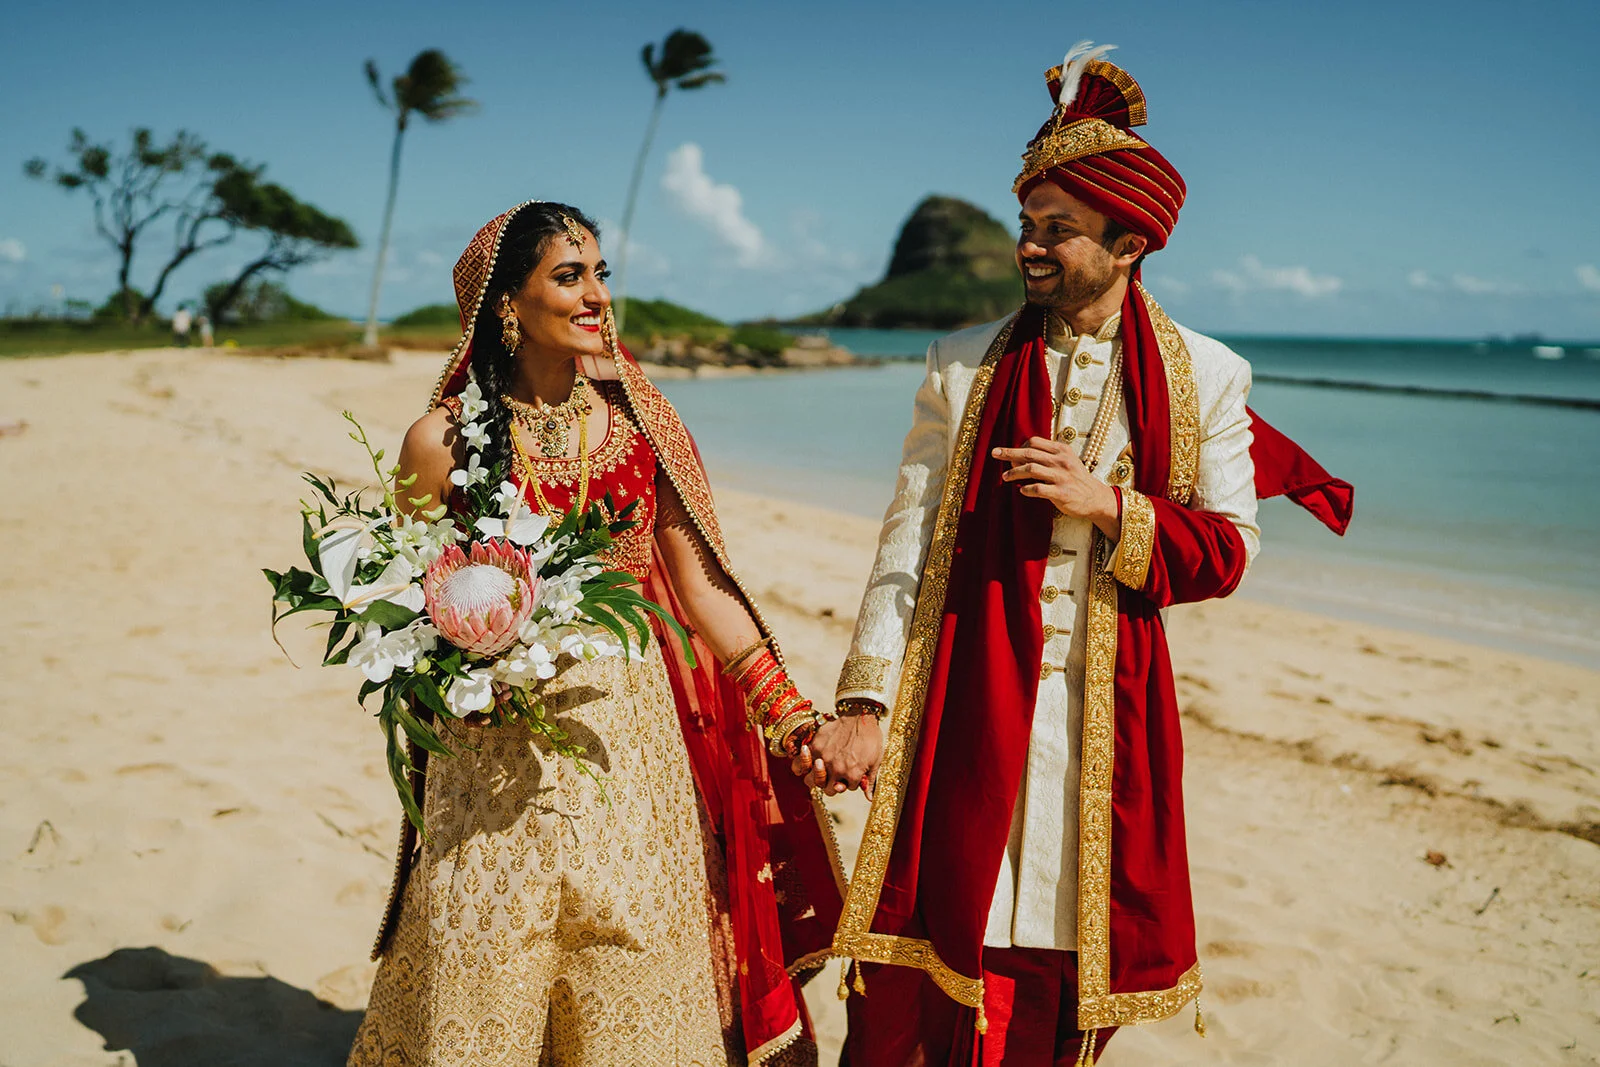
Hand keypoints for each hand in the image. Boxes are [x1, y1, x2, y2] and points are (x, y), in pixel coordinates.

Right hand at [791, 716, 882, 797]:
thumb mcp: (876, 761)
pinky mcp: (815, 746)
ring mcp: (823, 758)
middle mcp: (836, 769)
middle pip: (827, 790)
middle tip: (836, 776)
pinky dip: (803, 763)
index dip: (850, 781)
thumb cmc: (871, 738)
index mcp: (852, 775)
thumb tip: (870, 798)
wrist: (860, 716)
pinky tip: (809, 760)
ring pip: (811, 781)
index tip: (853, 773)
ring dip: (816, 778)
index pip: (847, 788)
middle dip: (833, 784)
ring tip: (821, 771)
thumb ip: (870, 781)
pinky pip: (801, 762)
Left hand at [993, 436, 1119, 536]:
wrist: (1095, 498)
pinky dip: (1027, 489)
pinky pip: (1038, 489)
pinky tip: (1022, 491)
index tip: (1010, 454)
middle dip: (1009, 453)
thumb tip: (1018, 456)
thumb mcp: (1066, 461)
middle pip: (1029, 453)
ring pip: (1031, 469)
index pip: (1034, 441)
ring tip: (1005, 476)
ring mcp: (1062, 476)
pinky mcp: (1061, 493)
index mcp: (1061, 450)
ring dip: (1014, 472)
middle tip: (994, 453)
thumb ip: (1047, 456)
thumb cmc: (1076, 479)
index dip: (1019, 446)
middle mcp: (1061, 461)